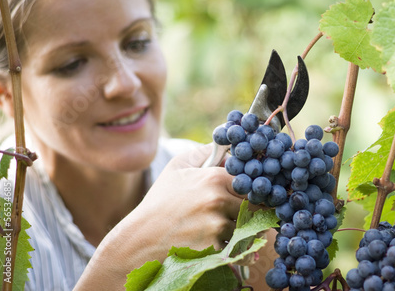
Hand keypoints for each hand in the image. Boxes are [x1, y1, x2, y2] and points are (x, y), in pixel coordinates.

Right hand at [75, 144, 244, 289]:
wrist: (140, 240)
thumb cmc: (159, 203)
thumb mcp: (177, 168)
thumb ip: (203, 153)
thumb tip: (225, 144)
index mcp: (214, 178)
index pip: (251, 182)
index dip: (250, 190)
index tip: (246, 195)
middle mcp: (219, 201)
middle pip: (254, 206)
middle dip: (248, 211)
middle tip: (235, 215)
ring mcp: (217, 227)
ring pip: (247, 227)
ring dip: (241, 230)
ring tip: (220, 230)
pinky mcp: (215, 250)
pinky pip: (237, 247)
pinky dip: (232, 247)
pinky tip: (214, 244)